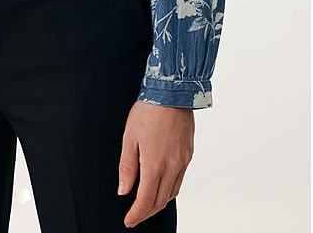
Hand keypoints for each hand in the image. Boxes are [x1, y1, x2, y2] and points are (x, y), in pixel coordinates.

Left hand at [117, 101, 193, 227]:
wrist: (171, 93)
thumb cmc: (148, 111)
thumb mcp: (129, 137)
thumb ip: (127, 167)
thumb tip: (123, 190)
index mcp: (155, 164)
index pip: (146, 200)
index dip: (136, 214)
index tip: (129, 220)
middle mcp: (172, 167)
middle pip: (160, 201)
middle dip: (147, 212)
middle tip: (135, 216)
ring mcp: (183, 161)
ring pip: (172, 193)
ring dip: (159, 202)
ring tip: (146, 204)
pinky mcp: (188, 154)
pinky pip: (180, 180)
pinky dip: (169, 189)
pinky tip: (161, 185)